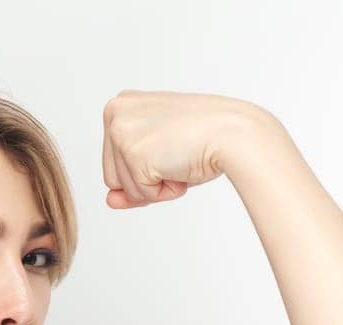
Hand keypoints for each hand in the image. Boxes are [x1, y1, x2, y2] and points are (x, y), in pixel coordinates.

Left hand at [101, 90, 268, 208]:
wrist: (234, 133)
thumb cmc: (204, 139)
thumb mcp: (159, 156)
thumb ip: (130, 179)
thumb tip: (109, 201)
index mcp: (121, 105)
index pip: (114, 161)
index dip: (144, 167)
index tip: (171, 144)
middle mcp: (115, 112)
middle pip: (112, 177)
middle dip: (147, 178)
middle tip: (177, 151)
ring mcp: (121, 132)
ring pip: (124, 189)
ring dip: (156, 185)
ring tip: (180, 156)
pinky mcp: (133, 153)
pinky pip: (141, 195)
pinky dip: (164, 191)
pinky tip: (181, 165)